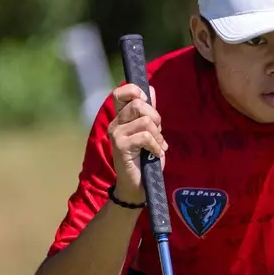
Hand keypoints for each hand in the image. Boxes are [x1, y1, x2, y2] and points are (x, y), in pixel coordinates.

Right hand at [108, 82, 166, 200]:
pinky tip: (156, 154)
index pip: (119, 93)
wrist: (138, 186)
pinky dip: (156, 145)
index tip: (147, 101)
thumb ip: (149, 112)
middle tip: (158, 132)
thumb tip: (150, 89)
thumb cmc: (145, 159)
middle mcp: (115, 123)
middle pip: (137, 104)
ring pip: (144, 121)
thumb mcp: (150, 132)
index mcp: (120, 118)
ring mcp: (116, 134)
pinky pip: (144, 136)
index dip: (134, 91)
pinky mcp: (120, 146)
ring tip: (158, 146)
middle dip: (155, 116)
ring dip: (157, 134)